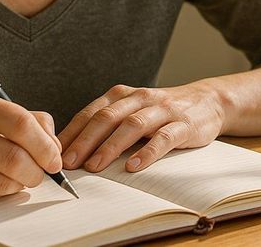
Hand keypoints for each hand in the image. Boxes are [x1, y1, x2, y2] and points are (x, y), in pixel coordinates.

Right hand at [0, 87, 62, 203]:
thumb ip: (25, 119)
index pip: (21, 124)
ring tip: (18, 177)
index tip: (54, 158)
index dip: (45, 145)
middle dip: (36, 172)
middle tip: (40, 173)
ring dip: (18, 184)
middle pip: (14, 158)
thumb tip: (53, 145)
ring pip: (1, 182)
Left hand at [57, 82, 224, 173]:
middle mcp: (139, 98)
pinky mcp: (183, 125)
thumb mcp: (132, 110)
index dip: (72, 132)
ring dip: (110, 147)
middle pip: (107, 117)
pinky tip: (134, 166)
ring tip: (94, 166)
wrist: (207, 101)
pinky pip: (163, 138)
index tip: (53, 152)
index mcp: (122, 94)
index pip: (91, 112)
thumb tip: (73, 149)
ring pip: (132, 126)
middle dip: (85, 140)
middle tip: (68, 162)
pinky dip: (147, 152)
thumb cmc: (161, 112)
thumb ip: (108, 124)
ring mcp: (162, 110)